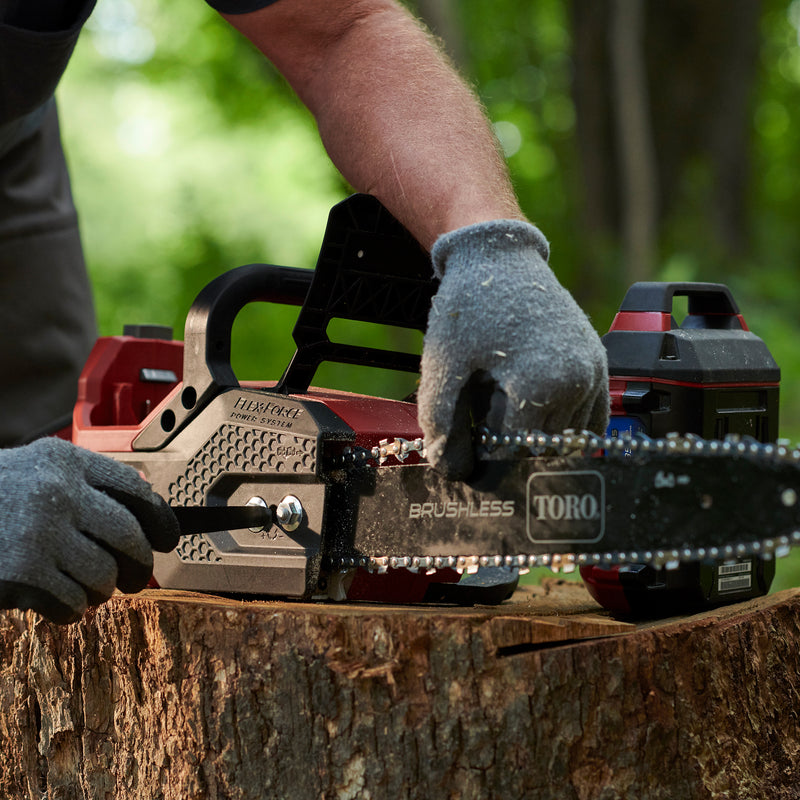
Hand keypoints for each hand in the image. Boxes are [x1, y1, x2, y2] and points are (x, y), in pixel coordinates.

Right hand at [0, 438, 178, 623]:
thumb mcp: (36, 471)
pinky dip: (71, 610)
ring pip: (104, 576)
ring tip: (84, 589)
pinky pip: (73, 603)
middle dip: (138, 564)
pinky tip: (56, 602)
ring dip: (100, 591)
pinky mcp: (23, 573)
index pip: (136, 491)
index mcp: (65, 461)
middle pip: (130, 536)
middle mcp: (58, 492)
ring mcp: (40, 532)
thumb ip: (87, 481)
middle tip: (133, 578)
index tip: (168, 539)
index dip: (160, 520)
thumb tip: (146, 494)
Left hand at [418, 219, 608, 478]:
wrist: (501, 258)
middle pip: (537, 445)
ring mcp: (593, 373)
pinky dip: (563, 425)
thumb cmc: (469, 308)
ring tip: (505, 397)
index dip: (484, 455)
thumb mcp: (444, 363)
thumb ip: (441, 419)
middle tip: (481, 412)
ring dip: (533, 430)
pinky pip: (590, 421)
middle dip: (506, 440)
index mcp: (539, 382)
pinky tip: (534, 407)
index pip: (512, 449)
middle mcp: (576, 381)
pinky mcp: (599, 365)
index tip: (466, 449)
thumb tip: (448, 467)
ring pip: (564, 437)